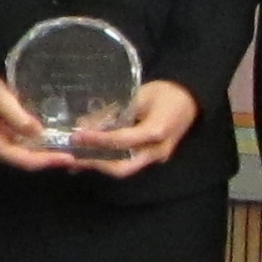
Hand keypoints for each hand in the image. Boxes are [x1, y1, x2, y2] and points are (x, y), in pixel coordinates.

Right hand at [0, 69, 80, 171]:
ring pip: (23, 156)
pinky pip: (20, 148)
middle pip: (24, 162)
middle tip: (72, 155)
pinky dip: (36, 146)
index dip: (47, 161)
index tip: (68, 158)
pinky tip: (52, 141)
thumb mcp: (0, 98)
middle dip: (48, 160)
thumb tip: (39, 133)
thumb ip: (18, 117)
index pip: (24, 160)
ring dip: (44, 154)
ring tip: (66, 150)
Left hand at [72, 79, 200, 178]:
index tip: (76, 136)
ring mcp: (156, 158)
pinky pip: (128, 163)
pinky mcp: (151, 158)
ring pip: (124, 169)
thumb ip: (114, 111)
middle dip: (95, 163)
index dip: (97, 140)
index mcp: (156, 132)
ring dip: (98, 165)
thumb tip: (84, 123)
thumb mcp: (139, 95)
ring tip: (75, 160)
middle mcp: (156, 151)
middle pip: (122, 167)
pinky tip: (90, 158)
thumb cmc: (165, 92)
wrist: (190, 99)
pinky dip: (108, 162)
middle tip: (72, 157)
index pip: (121, 141)